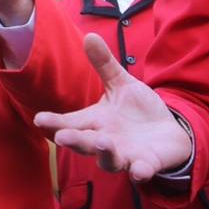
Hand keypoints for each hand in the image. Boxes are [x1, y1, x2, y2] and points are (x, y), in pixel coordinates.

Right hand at [34, 34, 192, 181]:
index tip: (40, 119)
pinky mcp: (147, 164)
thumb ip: (104, 65)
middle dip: (74, 141)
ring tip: (103, 142)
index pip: (71, 123)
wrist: (168, 134)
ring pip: (110, 160)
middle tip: (62, 137)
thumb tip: (89, 36)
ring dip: (105, 153)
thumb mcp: (121, 85)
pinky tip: (139, 170)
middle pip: (85, 143)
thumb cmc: (138, 111)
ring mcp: (126, 155)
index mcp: (96, 122)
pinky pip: (142, 170)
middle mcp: (106, 142)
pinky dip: (140, 171)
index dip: (54, 122)